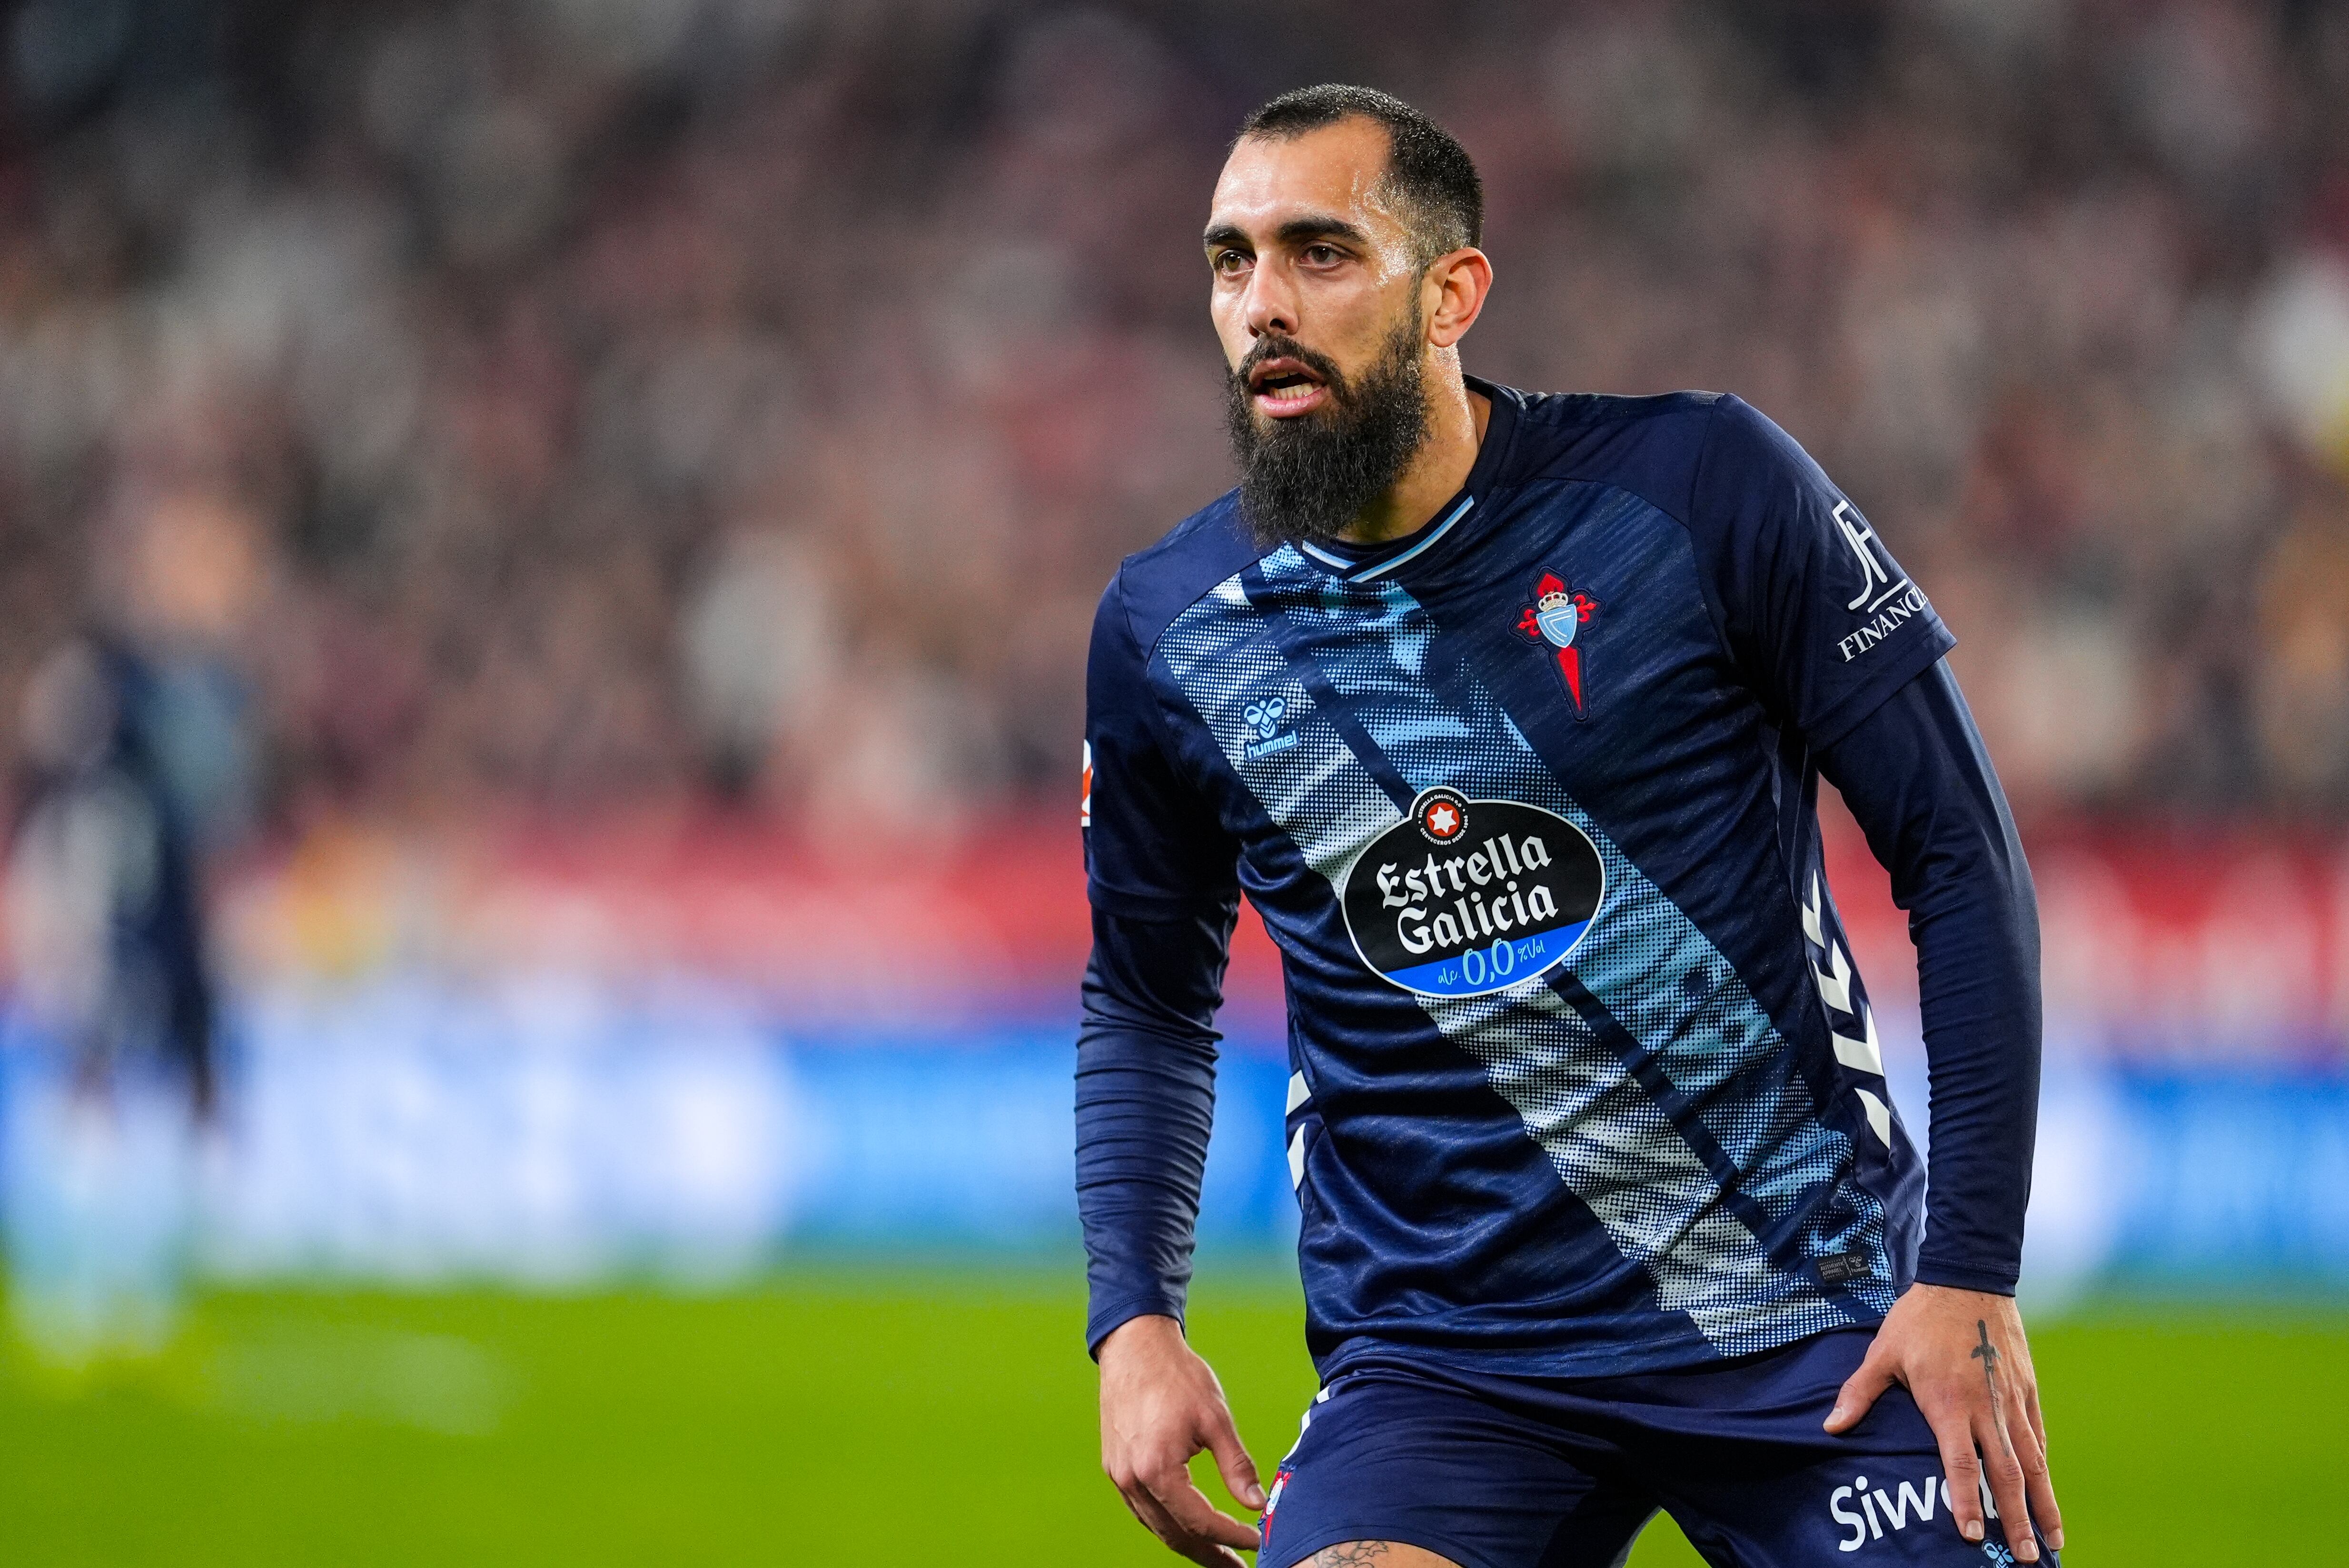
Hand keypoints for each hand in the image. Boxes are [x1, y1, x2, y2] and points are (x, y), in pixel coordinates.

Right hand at [1099, 1314, 1266, 1566]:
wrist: (1135, 1345)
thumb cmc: (1177, 1375)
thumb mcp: (1215, 1418)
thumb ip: (1237, 1466)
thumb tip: (1258, 1504)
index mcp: (1157, 1469)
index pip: (1200, 1521)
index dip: (1231, 1536)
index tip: (1257, 1541)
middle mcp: (1132, 1480)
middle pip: (1174, 1535)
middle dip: (1208, 1555)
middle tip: (1236, 1566)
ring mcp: (1119, 1475)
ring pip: (1156, 1526)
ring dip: (1188, 1544)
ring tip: (1217, 1554)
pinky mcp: (1115, 1467)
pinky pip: (1143, 1510)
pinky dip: (1167, 1524)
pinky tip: (1187, 1527)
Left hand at [1826, 1284, 2061, 1559]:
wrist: (1967, 1279)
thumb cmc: (1919, 1318)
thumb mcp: (1883, 1352)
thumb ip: (1859, 1393)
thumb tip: (1831, 1426)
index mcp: (1948, 1404)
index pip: (1960, 1465)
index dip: (1965, 1502)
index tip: (1973, 1537)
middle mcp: (1986, 1408)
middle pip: (2006, 1474)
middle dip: (2018, 1519)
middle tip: (2029, 1558)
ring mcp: (2011, 1399)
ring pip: (2033, 1460)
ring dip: (2044, 1501)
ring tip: (2054, 1539)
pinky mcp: (2027, 1388)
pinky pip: (2038, 1434)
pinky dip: (2043, 1464)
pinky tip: (2046, 1488)